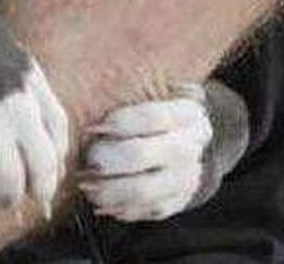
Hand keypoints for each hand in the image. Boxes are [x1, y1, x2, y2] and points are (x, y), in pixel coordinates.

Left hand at [76, 80, 248, 221]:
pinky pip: (149, 210)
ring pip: (145, 190)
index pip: (152, 117)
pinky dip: (121, 208)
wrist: (198, 137)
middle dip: (109, 159)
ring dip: (109, 189)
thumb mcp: (160, 86)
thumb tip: (93, 74)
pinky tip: (100, 200)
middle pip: (143, 155)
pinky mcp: (180, 200)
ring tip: (85, 183)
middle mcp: (193, 145)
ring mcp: (189, 176)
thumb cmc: (163, 104)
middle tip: (88, 159)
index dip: (120, 123)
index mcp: (188, 112)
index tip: (92, 127)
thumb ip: (135, 85)